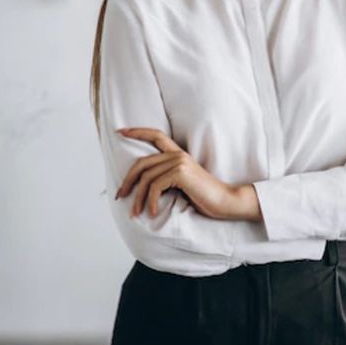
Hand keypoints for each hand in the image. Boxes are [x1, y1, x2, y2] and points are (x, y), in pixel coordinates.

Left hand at [115, 128, 242, 219]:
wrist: (225, 201)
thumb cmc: (204, 197)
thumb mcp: (182, 185)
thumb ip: (166, 178)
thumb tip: (141, 186)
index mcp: (179, 154)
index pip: (156, 135)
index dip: (137, 132)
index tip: (120, 132)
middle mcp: (178, 155)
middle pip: (142, 163)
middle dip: (127, 180)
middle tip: (120, 196)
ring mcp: (179, 162)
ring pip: (146, 178)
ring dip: (138, 198)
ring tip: (136, 213)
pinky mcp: (180, 173)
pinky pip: (154, 187)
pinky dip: (150, 202)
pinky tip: (153, 213)